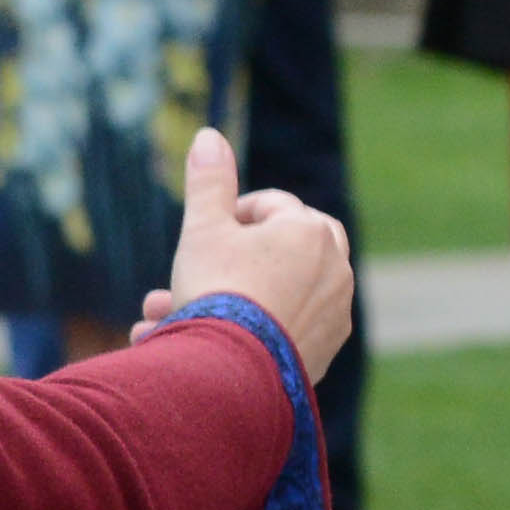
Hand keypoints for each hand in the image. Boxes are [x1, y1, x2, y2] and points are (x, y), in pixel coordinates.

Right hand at [150, 128, 353, 374]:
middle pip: (282, 249)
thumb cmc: (217, 292)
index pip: (271, 206)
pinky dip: (249, 331)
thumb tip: (209, 136)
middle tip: (194, 275)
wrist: (234, 373)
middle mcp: (334, 269)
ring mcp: (333, 314)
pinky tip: (209, 344)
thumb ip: (209, 182)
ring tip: (174, 320)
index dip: (231, 216)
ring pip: (275, 295)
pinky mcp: (324, 353)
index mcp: (311, 230)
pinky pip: (283, 330)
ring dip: (230, 301)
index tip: (203, 236)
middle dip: (230, 262)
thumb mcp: (203, 229)